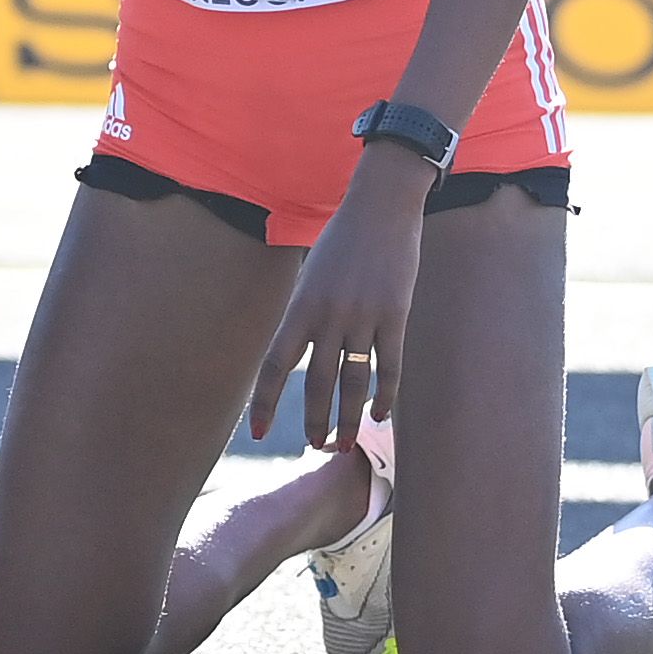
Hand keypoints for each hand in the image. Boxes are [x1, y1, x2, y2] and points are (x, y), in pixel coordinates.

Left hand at [253, 151, 430, 449]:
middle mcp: (328, 316)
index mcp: (300, 306)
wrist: (380, 207)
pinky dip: (385, 396)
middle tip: (315, 446)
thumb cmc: (341, 241)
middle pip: (316, 382)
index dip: (264, 401)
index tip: (257, 432)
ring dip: (348, 419)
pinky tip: (382, 416)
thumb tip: (295, 352)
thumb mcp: (309, 275)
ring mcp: (363, 317)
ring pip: (353, 382)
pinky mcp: (396, 316)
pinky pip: (390, 366)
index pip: (275, 364)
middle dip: (314, 421)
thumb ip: (303, 314)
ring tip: (343, 444)